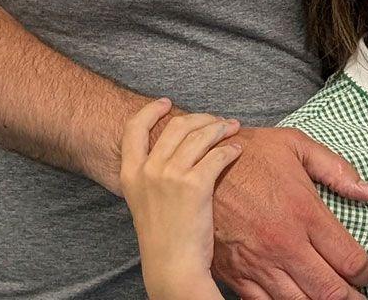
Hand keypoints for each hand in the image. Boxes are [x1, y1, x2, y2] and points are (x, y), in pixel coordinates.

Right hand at [121, 99, 240, 298]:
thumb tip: (170, 151)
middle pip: (176, 126)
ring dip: (220, 128)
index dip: (150, 110)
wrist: (172, 265)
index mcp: (130, 174)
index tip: (165, 103)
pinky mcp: (195, 185)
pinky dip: (230, 149)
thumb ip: (150, 175)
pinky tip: (236, 151)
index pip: (133, 129)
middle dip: (200, 118)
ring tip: (232, 128)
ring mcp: (170, 176)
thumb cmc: (163, 237)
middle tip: (216, 120)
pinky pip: (217, 155)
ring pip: (200, 136)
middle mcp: (148, 170)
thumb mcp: (143, 201)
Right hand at [211, 126, 367, 299]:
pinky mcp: (235, 275)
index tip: (366, 272)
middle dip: (350, 299)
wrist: (193, 165)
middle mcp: (284, 245)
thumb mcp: (296, 146)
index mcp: (304, 213)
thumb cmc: (247, 154)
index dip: (365, 272)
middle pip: (329, 291)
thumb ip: (337, 169)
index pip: (349, 260)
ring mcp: (258, 264)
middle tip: (358, 297)